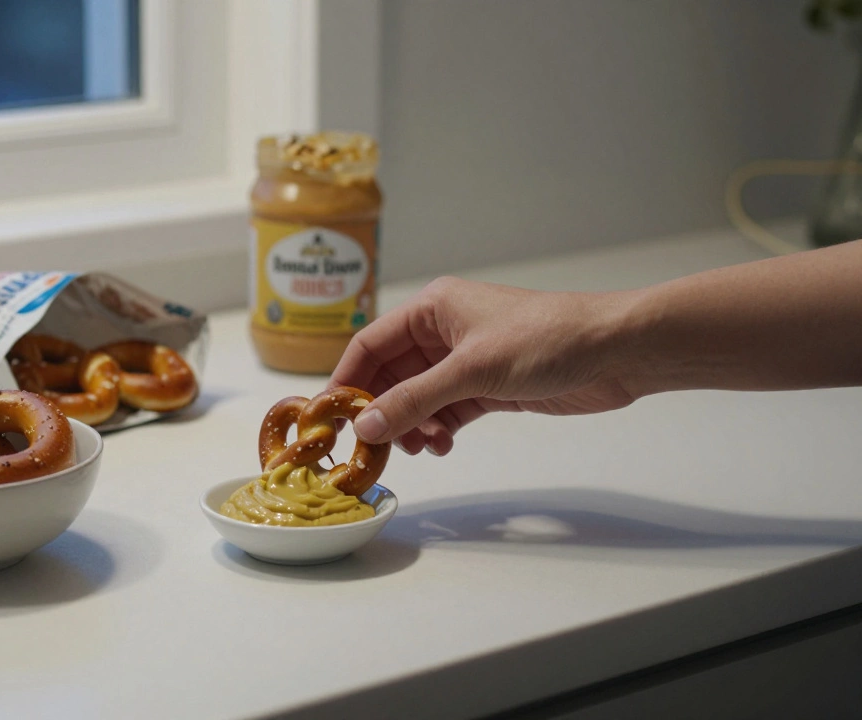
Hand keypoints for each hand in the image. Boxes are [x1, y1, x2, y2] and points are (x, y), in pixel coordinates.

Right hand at [331, 277, 638, 455]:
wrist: (616, 351)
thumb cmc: (546, 340)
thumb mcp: (472, 370)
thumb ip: (415, 400)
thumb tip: (367, 426)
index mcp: (433, 309)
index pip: (371, 344)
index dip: (347, 379)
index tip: (330, 417)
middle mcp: (443, 332)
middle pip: (391, 375)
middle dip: (381, 410)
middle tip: (371, 446)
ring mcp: (466, 361)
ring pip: (418, 397)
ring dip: (412, 424)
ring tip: (421, 447)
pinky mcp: (488, 387)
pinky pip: (446, 411)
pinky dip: (438, 429)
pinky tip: (442, 446)